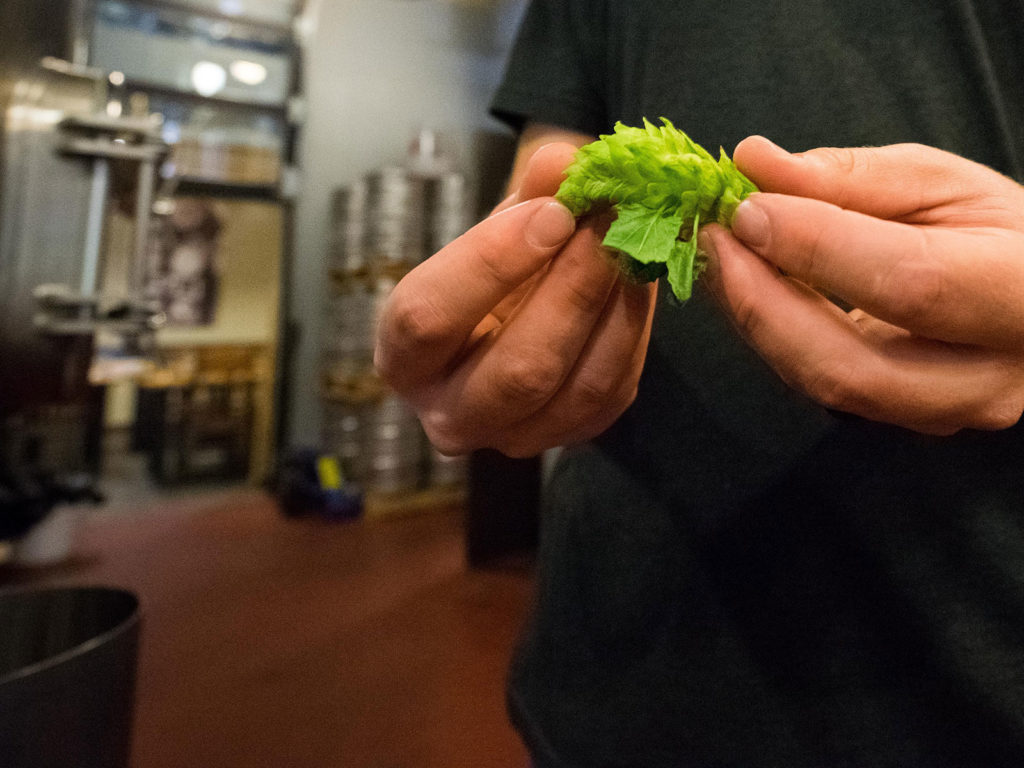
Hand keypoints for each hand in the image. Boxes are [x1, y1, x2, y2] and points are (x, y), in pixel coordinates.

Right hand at [374, 142, 656, 456]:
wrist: (511, 321)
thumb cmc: (490, 270)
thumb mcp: (496, 226)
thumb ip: (526, 195)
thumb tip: (565, 161)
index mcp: (404, 358)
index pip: (429, 319)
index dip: (491, 263)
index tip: (552, 210)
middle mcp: (450, 416)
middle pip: (519, 369)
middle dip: (574, 288)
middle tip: (612, 220)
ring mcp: (515, 437)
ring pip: (579, 388)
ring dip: (617, 306)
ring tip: (637, 239)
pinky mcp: (571, 436)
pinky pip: (614, 390)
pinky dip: (635, 328)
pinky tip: (643, 276)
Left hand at [700, 137, 1023, 434]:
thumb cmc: (995, 229)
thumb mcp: (938, 182)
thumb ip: (847, 176)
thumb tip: (754, 162)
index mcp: (1021, 293)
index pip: (908, 282)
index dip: (814, 247)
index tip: (747, 209)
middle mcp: (990, 377)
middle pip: (850, 366)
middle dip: (762, 303)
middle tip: (716, 240)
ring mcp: (947, 413)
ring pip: (826, 386)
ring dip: (757, 321)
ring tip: (724, 257)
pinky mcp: (902, 422)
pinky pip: (821, 386)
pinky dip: (774, 337)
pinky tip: (749, 290)